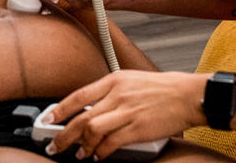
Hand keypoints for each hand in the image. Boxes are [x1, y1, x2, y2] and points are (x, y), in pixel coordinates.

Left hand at [45, 70, 205, 160]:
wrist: (187, 95)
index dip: (59, 110)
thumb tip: (88, 110)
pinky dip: (101, 152)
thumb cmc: (161, 88)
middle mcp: (117, 94)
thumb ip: (109, 93)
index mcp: (113, 80)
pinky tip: (98, 155)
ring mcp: (127, 112)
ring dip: (82, 145)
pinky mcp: (138, 129)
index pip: (78, 96)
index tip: (47, 120)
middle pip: (81, 117)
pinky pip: (111, 143)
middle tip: (54, 145)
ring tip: (79, 153)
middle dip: (63, 134)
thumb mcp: (130, 81)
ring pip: (92, 130)